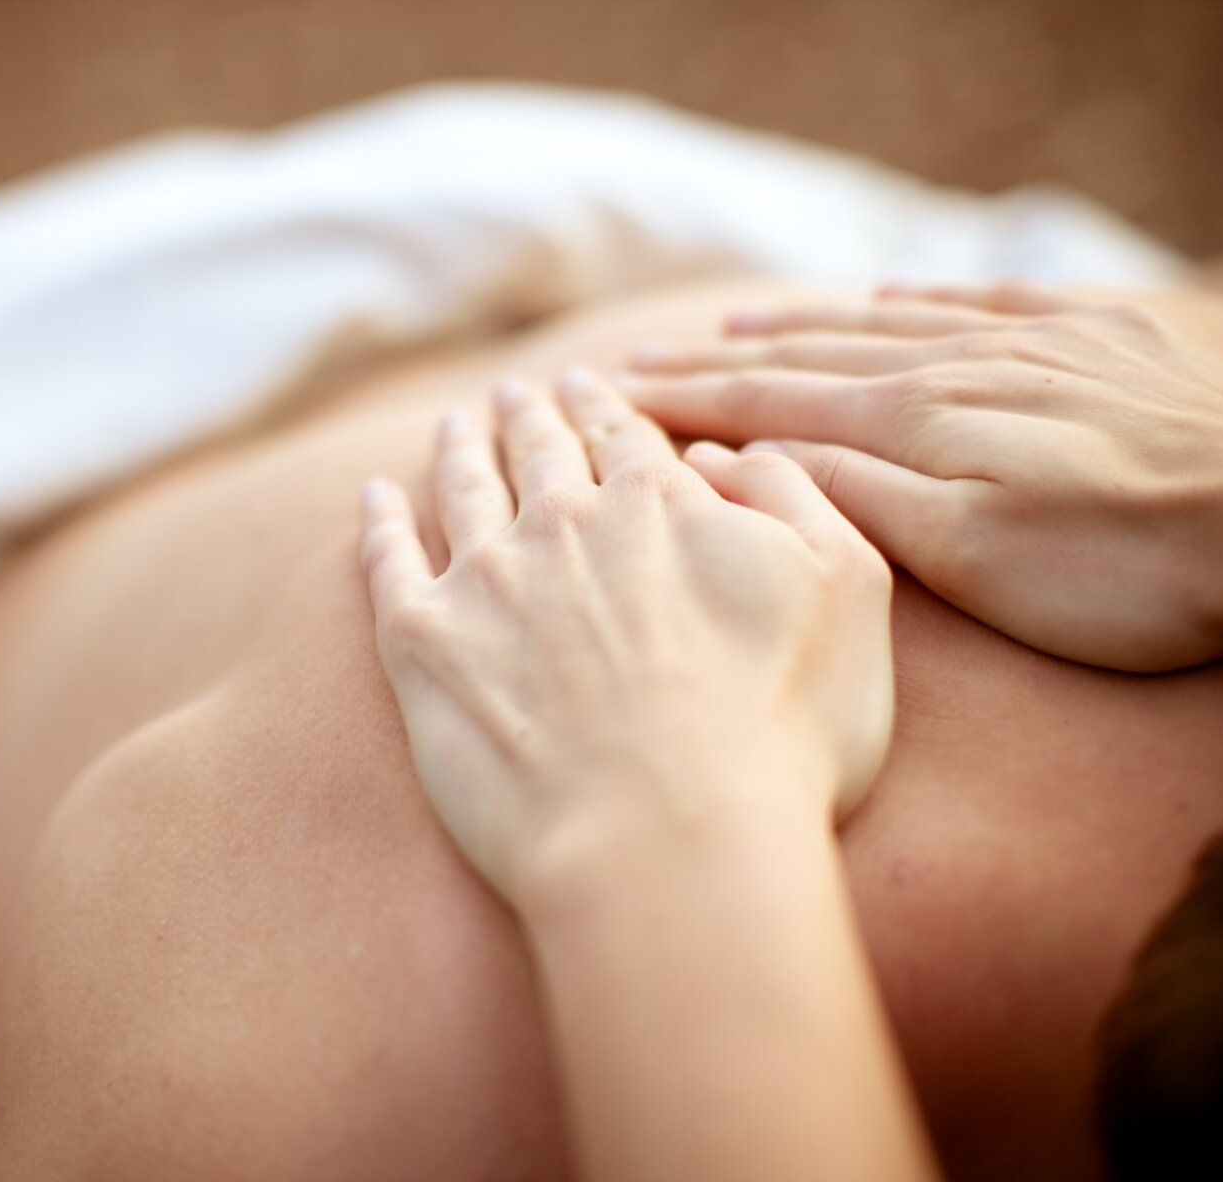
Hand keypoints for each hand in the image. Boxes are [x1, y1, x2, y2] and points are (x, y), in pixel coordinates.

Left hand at [358, 368, 893, 904]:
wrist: (668, 839)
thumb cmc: (781, 732)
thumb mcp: (846, 588)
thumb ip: (791, 495)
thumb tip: (719, 455)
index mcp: (661, 501)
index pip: (623, 434)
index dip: (604, 405)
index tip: (587, 383)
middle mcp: (564, 521)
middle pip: (539, 450)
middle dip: (530, 415)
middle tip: (516, 392)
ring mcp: (484, 577)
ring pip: (464, 487)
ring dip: (461, 449)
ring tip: (458, 424)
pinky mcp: (421, 642)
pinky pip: (387, 557)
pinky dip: (379, 519)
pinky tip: (375, 496)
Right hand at [618, 282, 1222, 670]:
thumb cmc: (1127, 571)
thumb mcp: (972, 558)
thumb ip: (858, 499)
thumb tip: (758, 454)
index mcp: (916, 422)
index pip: (768, 404)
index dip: (683, 400)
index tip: (611, 395)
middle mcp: (958, 364)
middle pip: (811, 355)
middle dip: (717, 361)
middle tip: (640, 359)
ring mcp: (1029, 344)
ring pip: (882, 322)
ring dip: (798, 326)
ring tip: (737, 325)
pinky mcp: (1095, 341)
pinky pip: (970, 303)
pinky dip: (906, 302)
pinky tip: (884, 295)